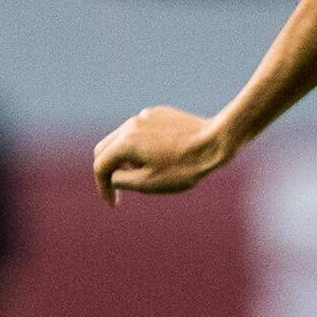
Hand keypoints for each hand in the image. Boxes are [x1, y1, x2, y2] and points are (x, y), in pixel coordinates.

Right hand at [92, 107, 229, 203]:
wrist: (216, 142)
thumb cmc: (185, 167)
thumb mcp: (149, 183)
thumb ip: (122, 181)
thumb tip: (112, 177)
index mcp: (124, 143)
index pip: (100, 166)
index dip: (103, 188)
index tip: (113, 203)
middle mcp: (130, 125)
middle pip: (106, 148)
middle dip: (110, 170)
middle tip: (122, 188)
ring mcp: (145, 116)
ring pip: (123, 138)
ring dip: (125, 157)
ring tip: (147, 172)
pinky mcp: (159, 113)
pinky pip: (141, 131)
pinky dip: (141, 145)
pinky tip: (162, 156)